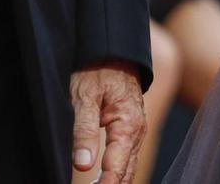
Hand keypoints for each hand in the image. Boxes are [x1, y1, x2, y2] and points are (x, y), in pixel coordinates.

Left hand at [70, 59, 145, 183]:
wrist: (115, 48)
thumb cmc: (99, 69)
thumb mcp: (85, 97)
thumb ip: (84, 131)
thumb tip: (83, 164)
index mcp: (127, 127)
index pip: (116, 170)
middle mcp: (136, 132)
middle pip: (126, 173)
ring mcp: (136, 130)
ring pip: (128, 166)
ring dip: (115, 182)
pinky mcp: (131, 128)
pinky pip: (128, 156)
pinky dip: (118, 172)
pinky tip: (104, 179)